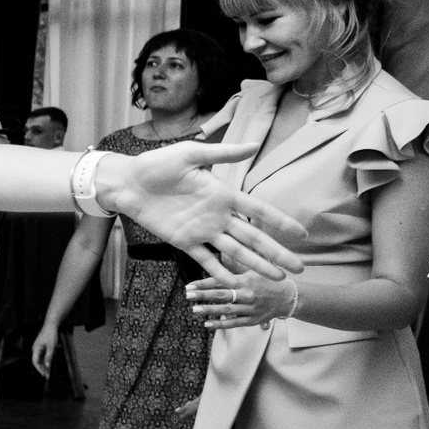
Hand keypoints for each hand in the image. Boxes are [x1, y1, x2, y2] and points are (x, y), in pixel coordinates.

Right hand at [29, 324, 58, 377]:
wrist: (51, 325)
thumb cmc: (50, 335)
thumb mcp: (51, 347)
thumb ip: (49, 357)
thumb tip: (47, 366)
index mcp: (35, 349)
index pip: (35, 362)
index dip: (39, 369)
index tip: (44, 375)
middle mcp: (36, 349)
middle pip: (38, 361)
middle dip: (42, 368)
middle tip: (48, 375)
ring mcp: (39, 348)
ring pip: (41, 359)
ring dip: (45, 365)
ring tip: (49, 371)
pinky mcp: (42, 347)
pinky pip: (43, 355)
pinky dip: (47, 360)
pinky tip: (50, 363)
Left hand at [97, 142, 306, 282]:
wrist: (127, 182)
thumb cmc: (156, 164)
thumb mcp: (190, 153)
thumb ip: (222, 153)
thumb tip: (254, 144)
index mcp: (223, 194)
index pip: (258, 210)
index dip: (280, 221)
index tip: (301, 234)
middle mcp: (217, 215)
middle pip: (253, 237)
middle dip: (276, 253)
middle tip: (298, 269)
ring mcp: (201, 231)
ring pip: (235, 252)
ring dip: (256, 265)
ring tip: (276, 279)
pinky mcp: (183, 242)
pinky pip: (206, 260)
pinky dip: (220, 272)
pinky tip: (236, 284)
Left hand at [187, 273, 296, 329]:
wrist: (288, 297)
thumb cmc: (266, 281)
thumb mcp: (252, 270)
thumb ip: (235, 265)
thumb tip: (219, 252)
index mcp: (245, 280)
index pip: (221, 281)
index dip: (204, 283)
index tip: (189, 285)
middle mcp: (247, 294)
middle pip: (222, 295)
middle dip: (203, 295)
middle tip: (188, 295)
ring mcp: (249, 308)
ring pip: (226, 310)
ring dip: (209, 310)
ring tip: (194, 309)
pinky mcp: (252, 320)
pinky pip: (234, 323)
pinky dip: (220, 324)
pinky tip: (207, 324)